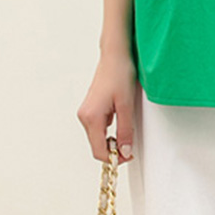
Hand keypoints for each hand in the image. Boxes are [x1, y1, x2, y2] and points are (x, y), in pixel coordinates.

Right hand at [77, 48, 136, 164]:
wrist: (115, 55)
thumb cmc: (119, 73)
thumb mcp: (126, 105)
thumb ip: (125, 130)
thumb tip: (124, 151)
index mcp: (91, 117)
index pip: (98, 151)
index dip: (113, 158)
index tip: (127, 156)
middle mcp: (84, 116)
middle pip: (96, 145)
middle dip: (113, 150)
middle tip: (129, 147)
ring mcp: (86, 112)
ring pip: (97, 136)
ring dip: (111, 140)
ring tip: (127, 132)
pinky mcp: (91, 108)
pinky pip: (98, 127)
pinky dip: (109, 130)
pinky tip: (120, 121)